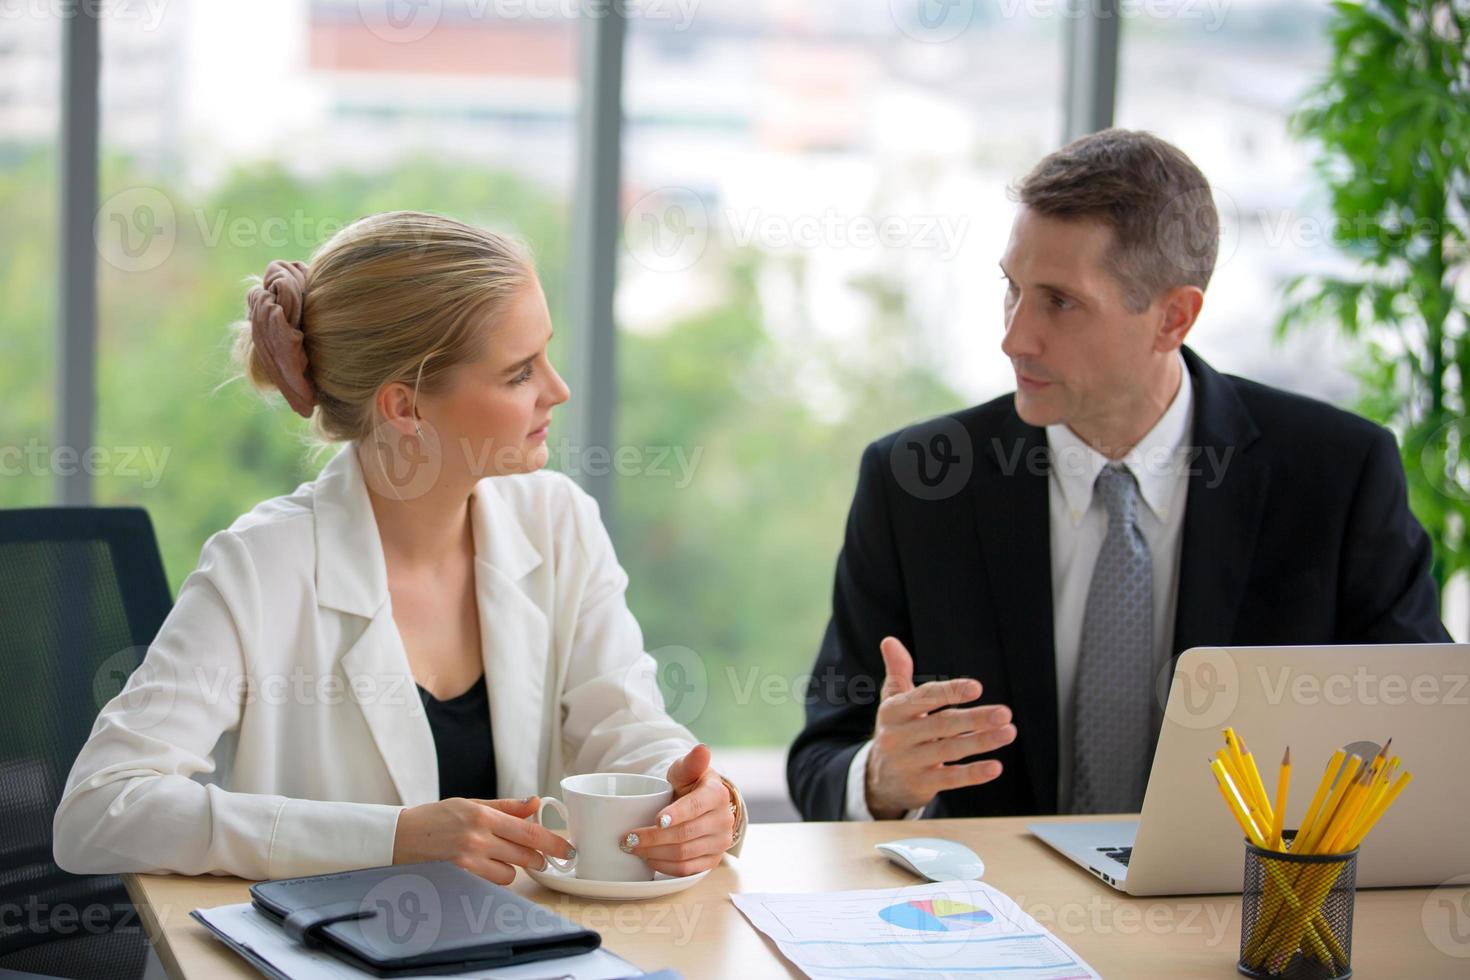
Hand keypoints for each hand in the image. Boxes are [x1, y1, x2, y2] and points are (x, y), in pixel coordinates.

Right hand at [392, 796, 573, 885]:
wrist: (400, 836)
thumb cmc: (436, 818)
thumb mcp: (471, 804)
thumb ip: (506, 806)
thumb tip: (535, 802)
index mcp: (482, 816)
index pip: (529, 831)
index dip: (553, 842)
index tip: (567, 848)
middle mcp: (477, 838)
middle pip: (525, 854)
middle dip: (538, 857)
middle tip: (539, 855)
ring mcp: (468, 860)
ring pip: (510, 873)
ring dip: (513, 867)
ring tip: (500, 856)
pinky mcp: (460, 877)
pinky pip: (491, 882)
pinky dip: (495, 876)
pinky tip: (486, 866)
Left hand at [621, 744, 735, 876]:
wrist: (702, 805)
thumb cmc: (690, 785)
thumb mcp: (686, 770)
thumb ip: (691, 761)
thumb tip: (702, 749)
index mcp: (717, 794)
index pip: (696, 806)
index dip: (676, 814)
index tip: (656, 820)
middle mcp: (723, 820)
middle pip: (685, 834)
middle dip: (653, 838)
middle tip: (627, 838)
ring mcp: (720, 842)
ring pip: (684, 854)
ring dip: (654, 853)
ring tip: (632, 848)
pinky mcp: (712, 860)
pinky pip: (687, 869)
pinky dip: (664, 866)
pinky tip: (648, 859)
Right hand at [864, 636, 1014, 818]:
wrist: (880, 779)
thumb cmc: (897, 731)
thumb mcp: (892, 702)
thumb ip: (897, 672)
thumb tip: (890, 641)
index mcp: (893, 711)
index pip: (924, 698)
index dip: (950, 692)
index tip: (977, 688)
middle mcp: (898, 736)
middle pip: (942, 725)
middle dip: (975, 719)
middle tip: (1005, 713)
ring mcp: (909, 762)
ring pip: (950, 750)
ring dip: (982, 742)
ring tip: (1008, 732)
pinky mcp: (920, 785)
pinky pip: (951, 778)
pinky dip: (974, 774)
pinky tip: (995, 767)